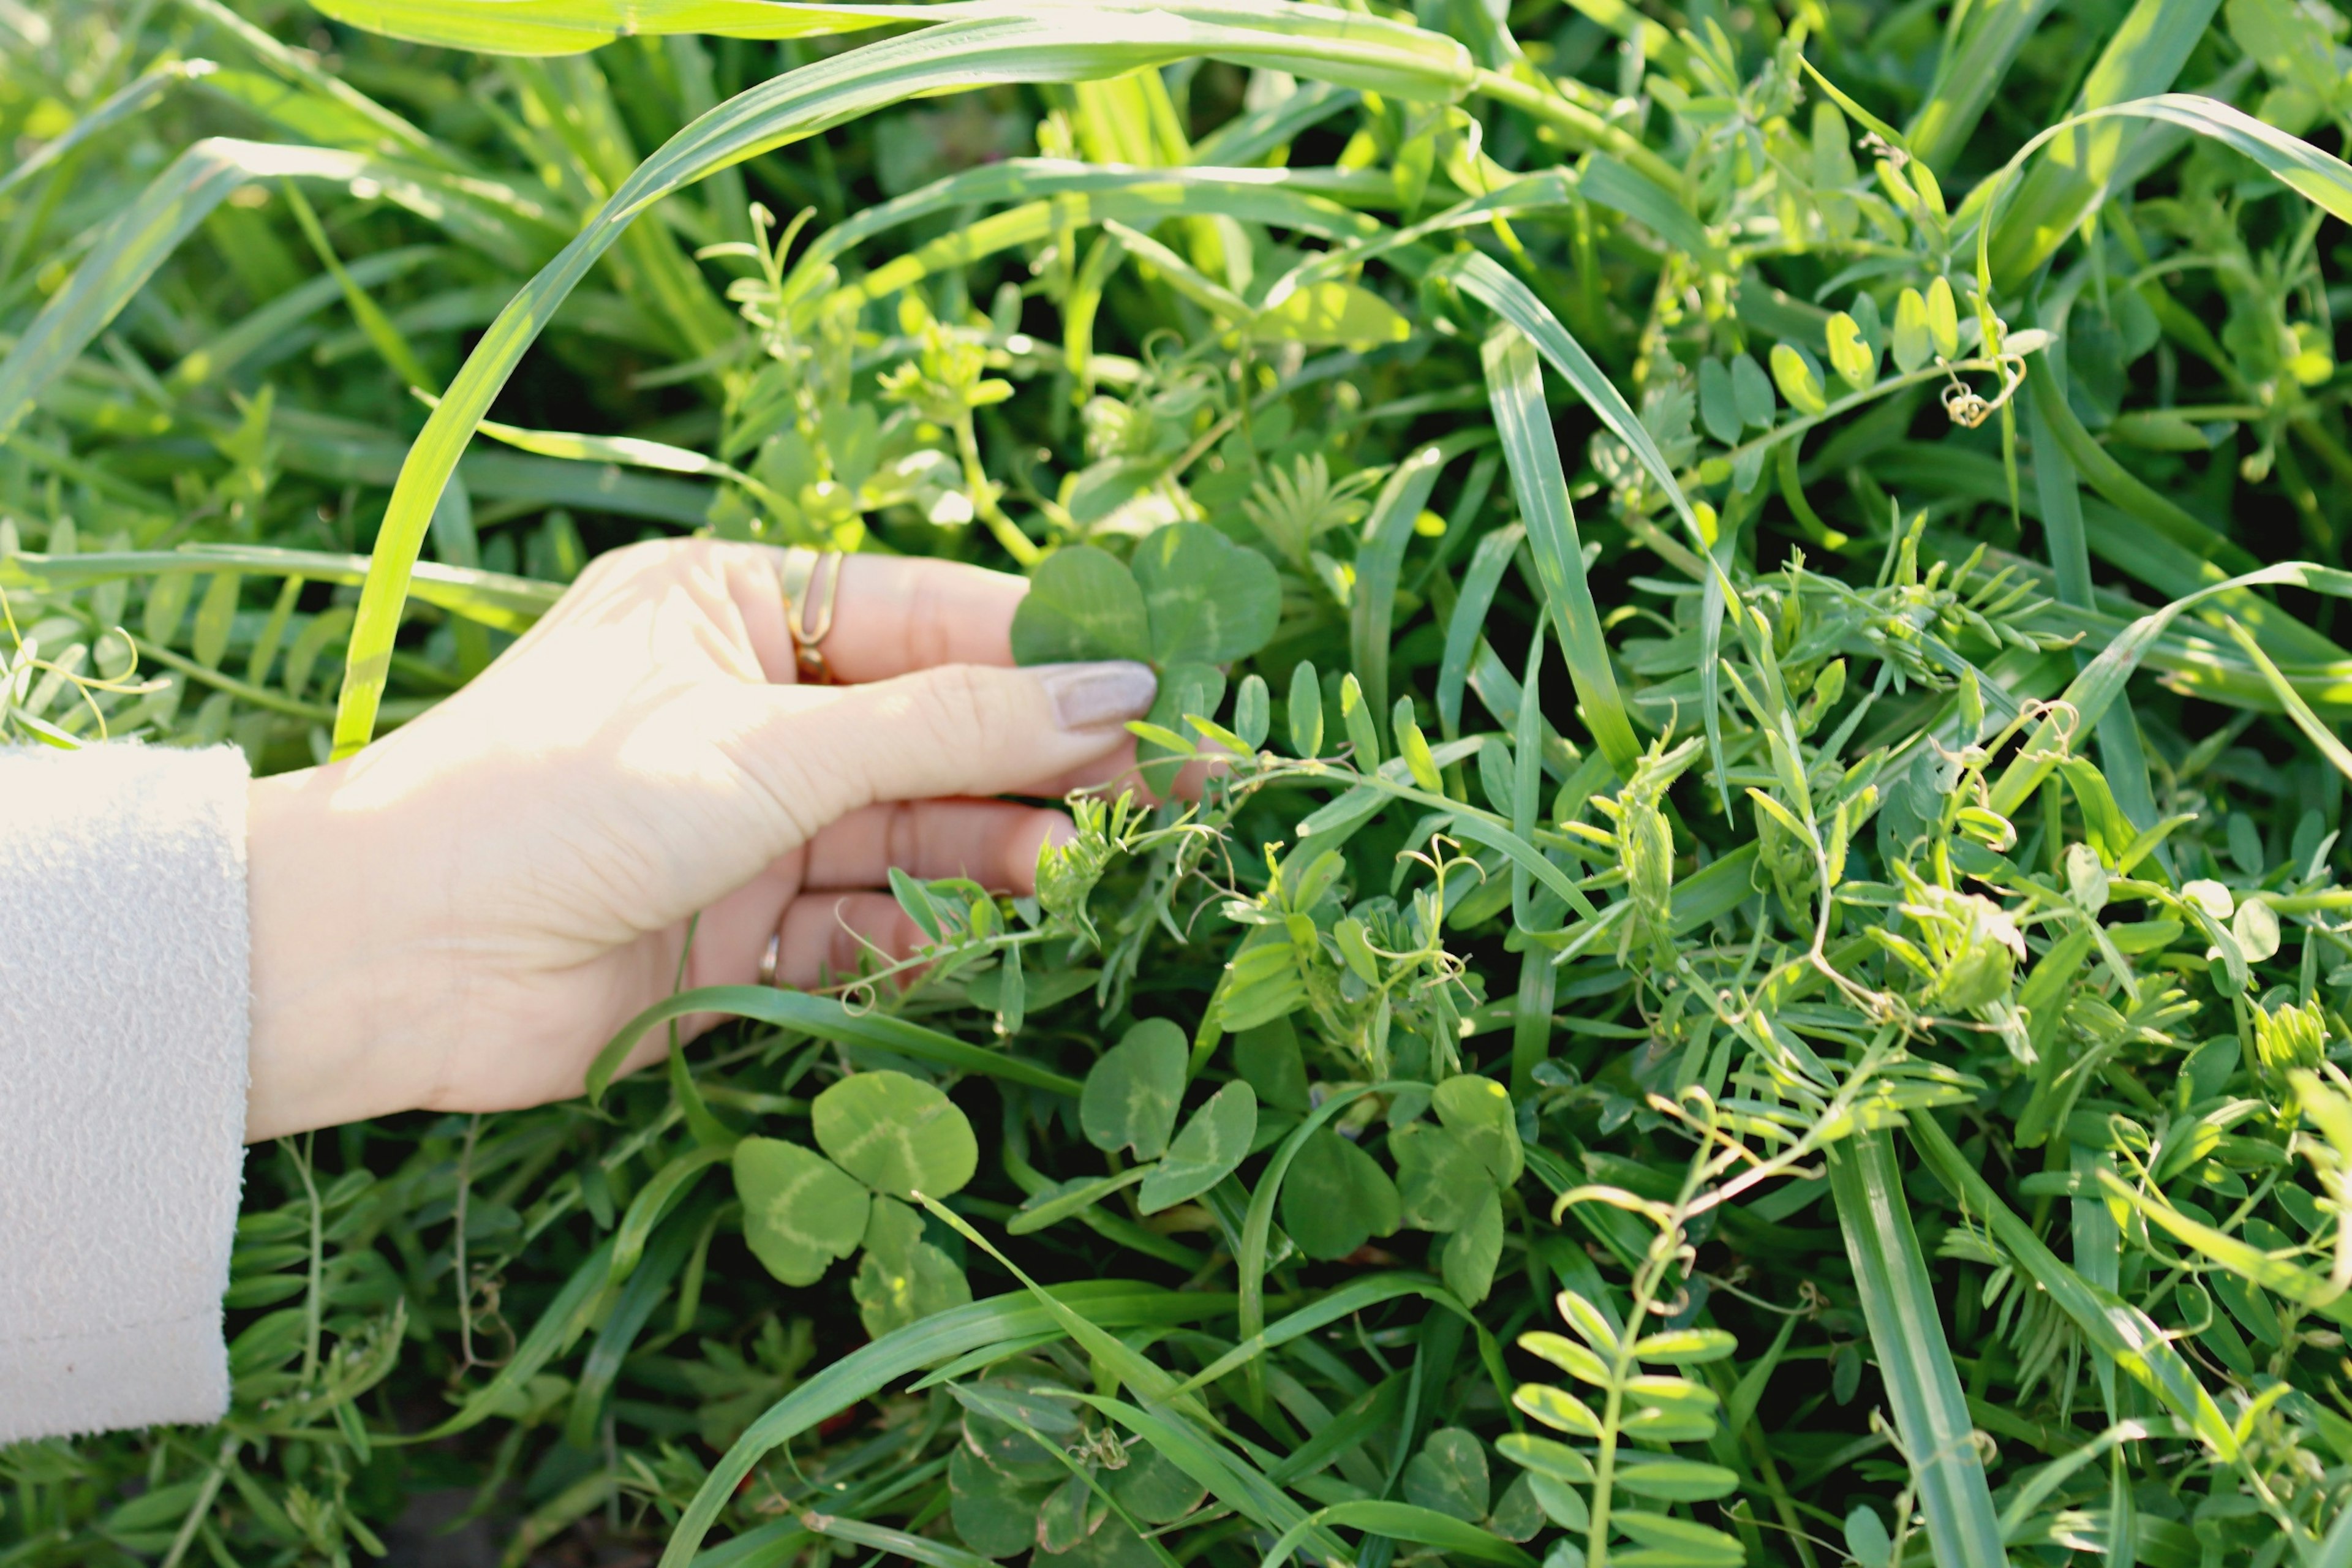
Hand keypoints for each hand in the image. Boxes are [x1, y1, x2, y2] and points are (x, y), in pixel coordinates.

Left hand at [242, 539, 1155, 1141]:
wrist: (389, 959)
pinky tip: (978, 943)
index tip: (1167, 693)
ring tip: (1081, 880)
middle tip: (1164, 804)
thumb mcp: (773, 745)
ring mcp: (750, 822)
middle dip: (1044, 768)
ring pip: (913, 832)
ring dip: (996, 856)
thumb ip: (950, 728)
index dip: (1053, 657)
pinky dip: (922, 936)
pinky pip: (864, 924)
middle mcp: (753, 707)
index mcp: (742, 608)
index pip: (934, 619)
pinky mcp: (742, 931)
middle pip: (939, 731)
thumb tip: (1117, 691)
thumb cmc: (562, 798)